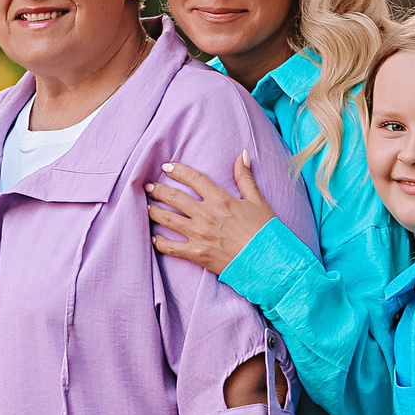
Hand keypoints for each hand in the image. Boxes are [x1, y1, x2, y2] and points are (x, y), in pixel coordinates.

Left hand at [147, 155, 277, 276]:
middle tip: (148, 186)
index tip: (167, 167)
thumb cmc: (265, 230)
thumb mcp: (257, 200)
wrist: (268, 260)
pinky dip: (160, 243)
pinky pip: (171, 248)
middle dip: (158, 189)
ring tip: (147, 206)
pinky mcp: (197, 254)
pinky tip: (154, 238)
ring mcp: (199, 235)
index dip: (178, 171)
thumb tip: (243, 154)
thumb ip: (245, 177)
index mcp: (220, 199)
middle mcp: (205, 214)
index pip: (194, 179)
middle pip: (174, 197)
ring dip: (154, 211)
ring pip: (167, 219)